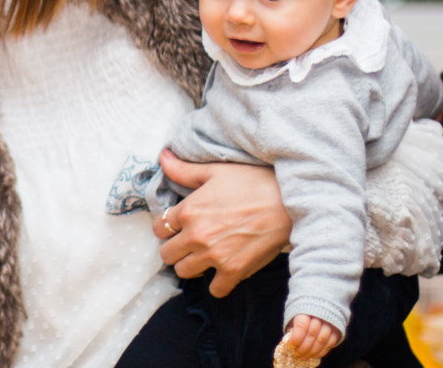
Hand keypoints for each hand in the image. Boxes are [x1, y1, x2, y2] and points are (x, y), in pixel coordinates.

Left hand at [153, 149, 291, 296]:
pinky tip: (223, 270)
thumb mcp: (215, 171)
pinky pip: (214, 290)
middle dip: (175, 248)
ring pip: (184, 272)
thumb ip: (184, 170)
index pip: (159, 228)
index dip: (166, 228)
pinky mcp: (235, 271)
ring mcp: (214, 256)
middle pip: (167, 254)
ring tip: (203, 257)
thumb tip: (163, 157)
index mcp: (188, 211)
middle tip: (188, 243)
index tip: (176, 227)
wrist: (288, 201)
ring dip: (191, 265)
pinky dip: (217, 283)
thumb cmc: (252, 182)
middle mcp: (196, 235)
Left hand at [288, 314, 340, 358]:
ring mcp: (330, 323)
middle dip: (303, 347)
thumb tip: (290, 342)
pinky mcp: (337, 330)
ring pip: (321, 340)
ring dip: (312, 352)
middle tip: (297, 354)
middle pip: (312, 334)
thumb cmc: (303, 313)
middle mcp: (319, 316)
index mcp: (306, 310)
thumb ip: (293, 327)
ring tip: (304, 357)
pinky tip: (313, 355)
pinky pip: (330, 344)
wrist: (319, 306)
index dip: (297, 337)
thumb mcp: (294, 316)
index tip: (291, 345)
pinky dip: (321, 352)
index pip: (302, 325)